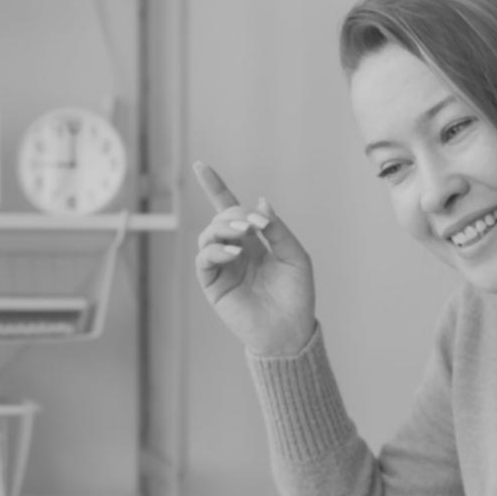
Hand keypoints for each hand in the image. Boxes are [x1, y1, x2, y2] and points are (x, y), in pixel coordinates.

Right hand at [193, 161, 315, 356]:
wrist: (289, 330)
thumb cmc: (297, 295)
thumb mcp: (295, 255)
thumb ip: (277, 229)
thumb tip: (261, 201)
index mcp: (254, 242)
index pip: (229, 209)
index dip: (214, 187)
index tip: (199, 165)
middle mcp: (234, 251)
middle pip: (221, 218)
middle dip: (234, 214)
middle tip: (254, 226)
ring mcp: (222, 267)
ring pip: (208, 234)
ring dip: (224, 228)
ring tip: (243, 235)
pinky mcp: (213, 284)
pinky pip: (204, 258)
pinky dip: (216, 249)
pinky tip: (234, 252)